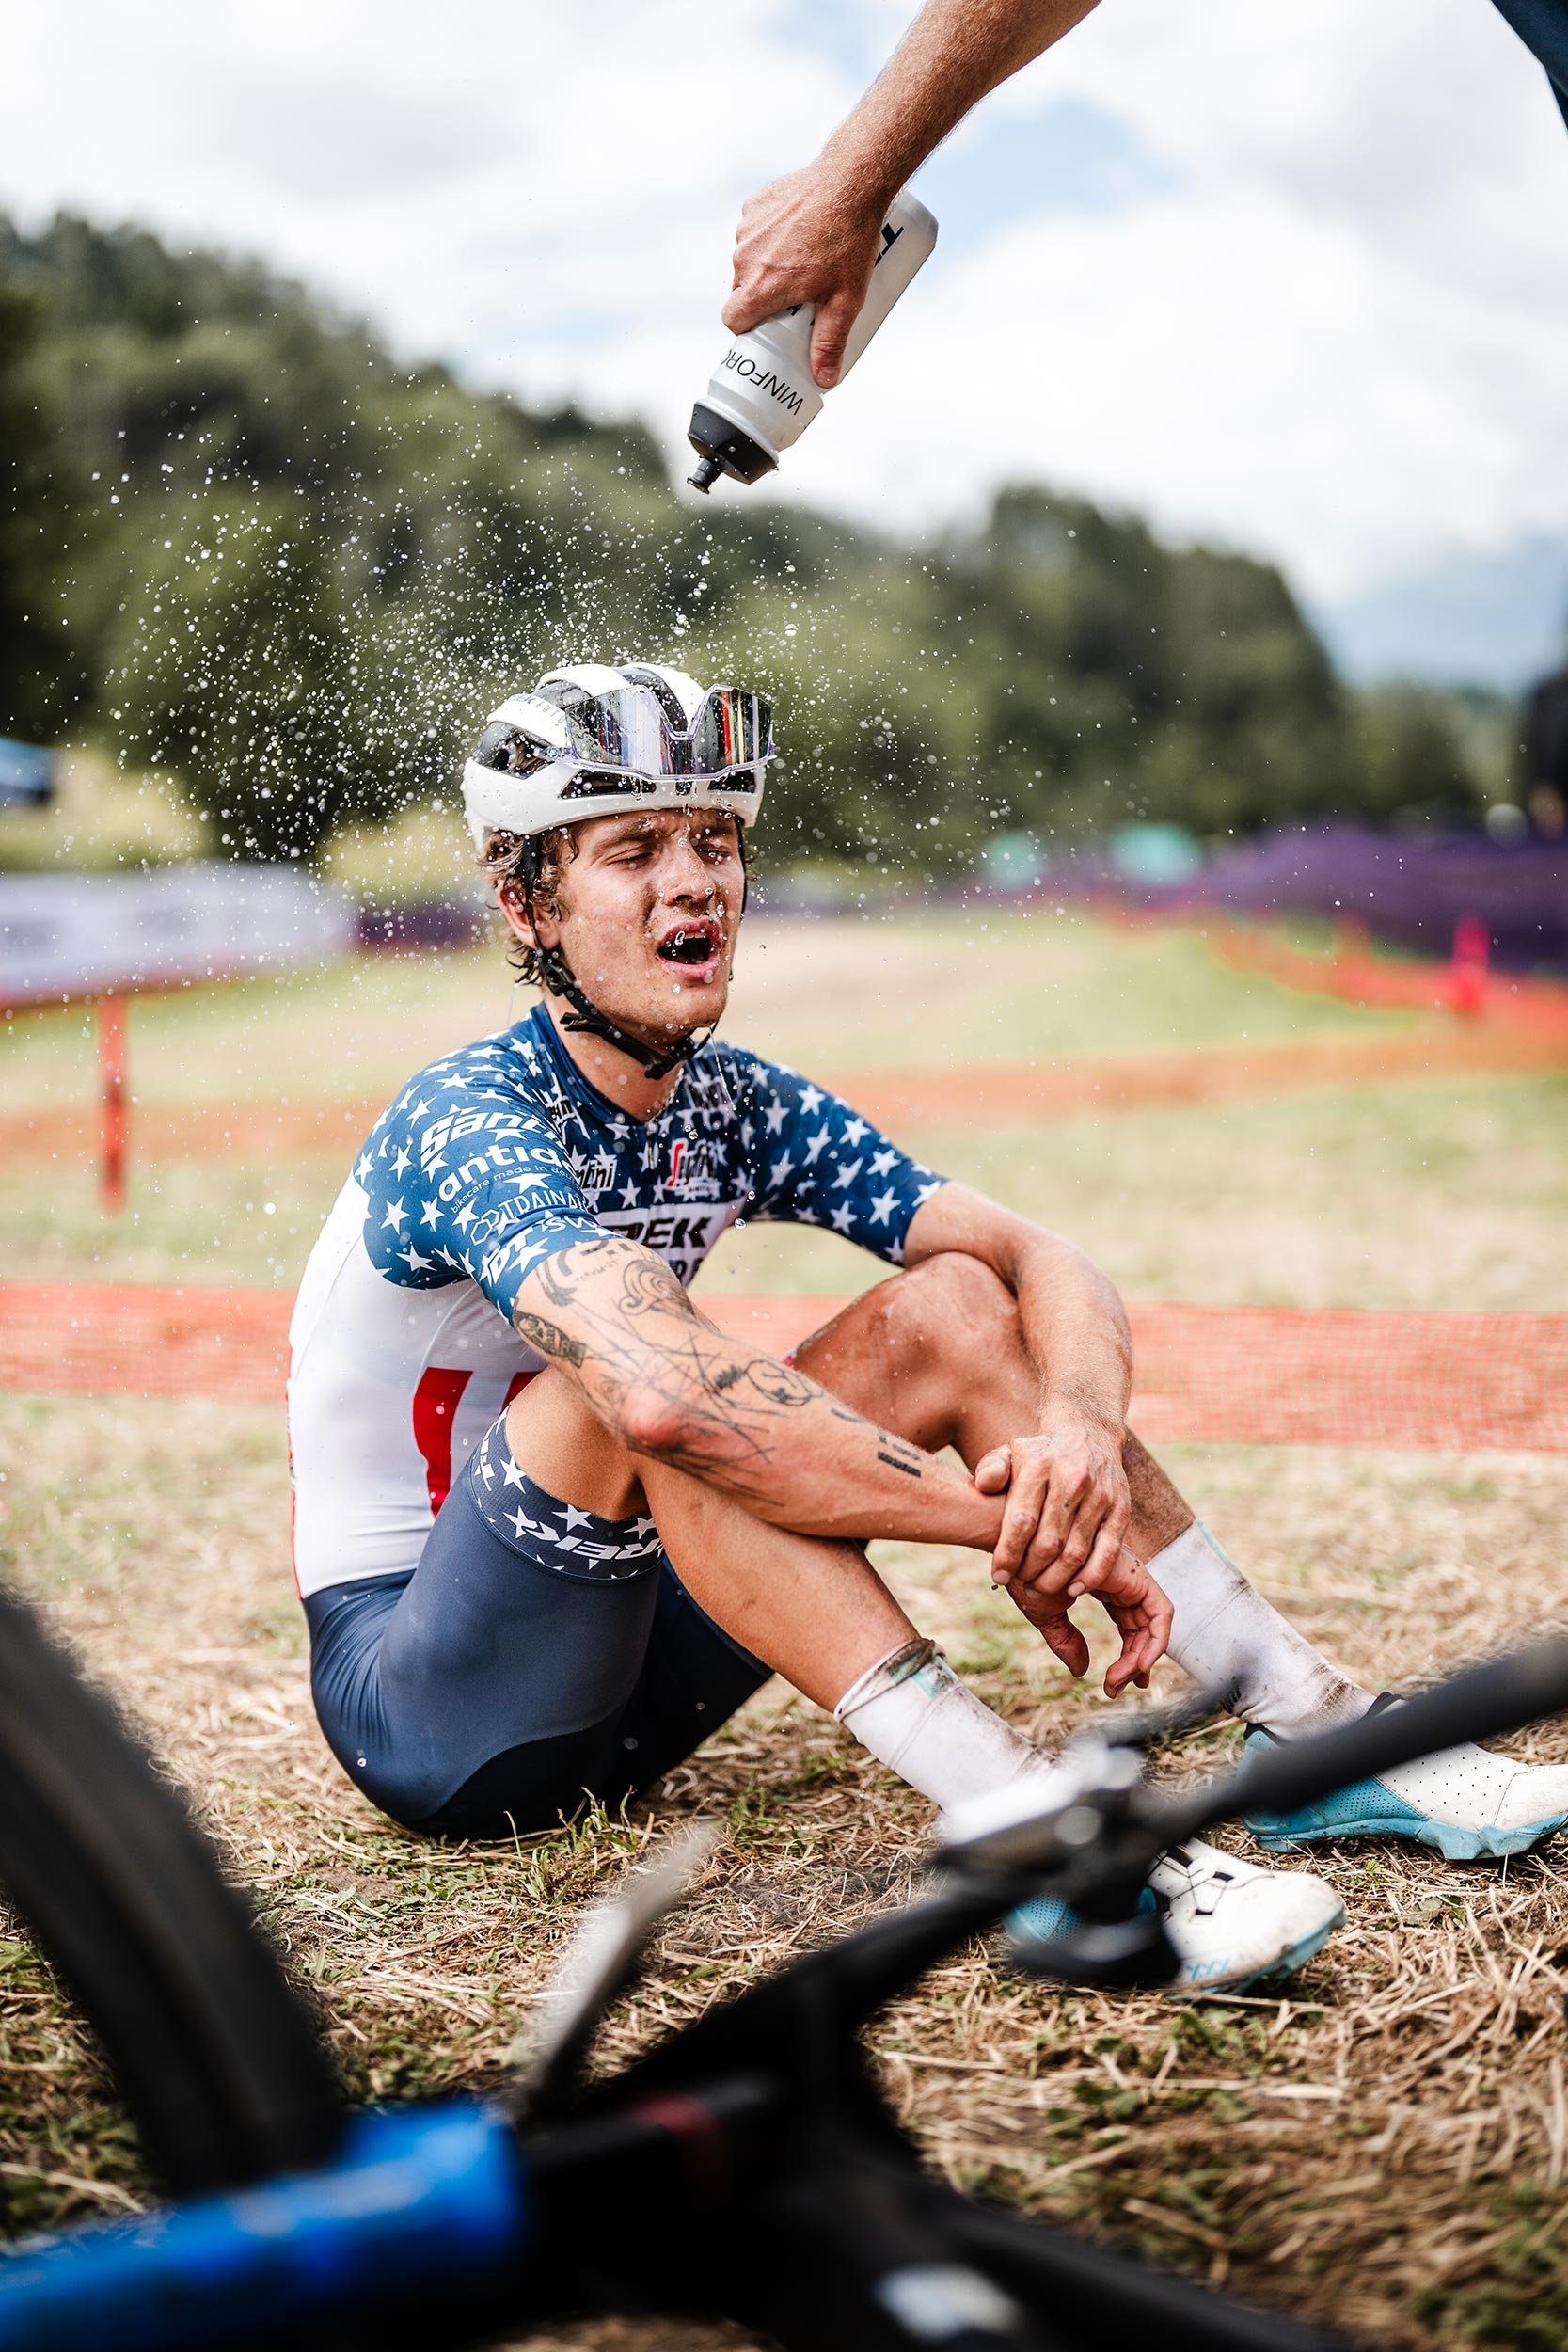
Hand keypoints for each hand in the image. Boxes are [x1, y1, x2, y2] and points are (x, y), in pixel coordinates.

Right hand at [722, 163, 886, 387]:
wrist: (852, 180)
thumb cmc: (849, 240)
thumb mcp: (845, 301)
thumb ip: (830, 343)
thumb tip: (824, 381)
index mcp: (760, 286)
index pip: (733, 320)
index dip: (747, 329)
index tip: (767, 328)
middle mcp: (745, 257)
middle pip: (739, 291)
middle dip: (760, 298)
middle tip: (792, 297)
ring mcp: (748, 227)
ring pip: (746, 260)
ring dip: (764, 266)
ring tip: (800, 260)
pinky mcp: (756, 204)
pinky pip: (754, 231)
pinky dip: (769, 237)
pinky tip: (796, 233)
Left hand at [974, 1418, 1131, 1596]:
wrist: (1088, 1434)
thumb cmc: (1040, 1454)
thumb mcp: (1009, 1452)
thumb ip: (991, 1470)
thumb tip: (984, 1486)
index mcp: (1039, 1466)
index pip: (1021, 1520)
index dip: (1008, 1554)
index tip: (998, 1576)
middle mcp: (1072, 1479)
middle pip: (1048, 1542)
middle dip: (1030, 1571)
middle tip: (1021, 1583)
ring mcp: (1100, 1495)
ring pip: (1076, 1551)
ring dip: (1055, 1579)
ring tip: (1040, 1588)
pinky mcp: (1121, 1509)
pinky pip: (1107, 1551)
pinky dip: (1091, 1576)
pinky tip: (1073, 1589)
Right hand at [1006, 1544, 1172, 1698]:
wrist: (1016, 1546)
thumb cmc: (1023, 1572)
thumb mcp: (1046, 1613)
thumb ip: (1065, 1640)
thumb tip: (1082, 1671)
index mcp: (1102, 1582)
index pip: (1129, 1625)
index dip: (1129, 1655)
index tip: (1115, 1683)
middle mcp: (1121, 1578)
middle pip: (1144, 1628)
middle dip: (1135, 1662)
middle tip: (1113, 1688)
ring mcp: (1130, 1574)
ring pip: (1155, 1623)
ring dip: (1141, 1658)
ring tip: (1115, 1682)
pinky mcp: (1135, 1574)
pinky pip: (1160, 1612)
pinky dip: (1156, 1641)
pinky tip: (1136, 1665)